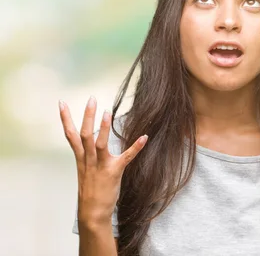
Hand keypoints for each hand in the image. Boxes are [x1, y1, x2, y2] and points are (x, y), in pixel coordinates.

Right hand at [59, 96, 147, 224]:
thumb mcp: (86, 171)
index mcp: (81, 159)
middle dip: (87, 116)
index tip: (62, 102)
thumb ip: (88, 156)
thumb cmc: (91, 191)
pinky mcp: (114, 173)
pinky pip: (126, 158)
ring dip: (104, 128)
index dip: (66, 118)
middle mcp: (89, 160)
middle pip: (84, 135)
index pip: (70, 135)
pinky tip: (144, 137)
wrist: (93, 213)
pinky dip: (135, 147)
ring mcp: (100, 166)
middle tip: (91, 99)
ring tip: (107, 112)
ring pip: (99, 144)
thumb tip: (93, 143)